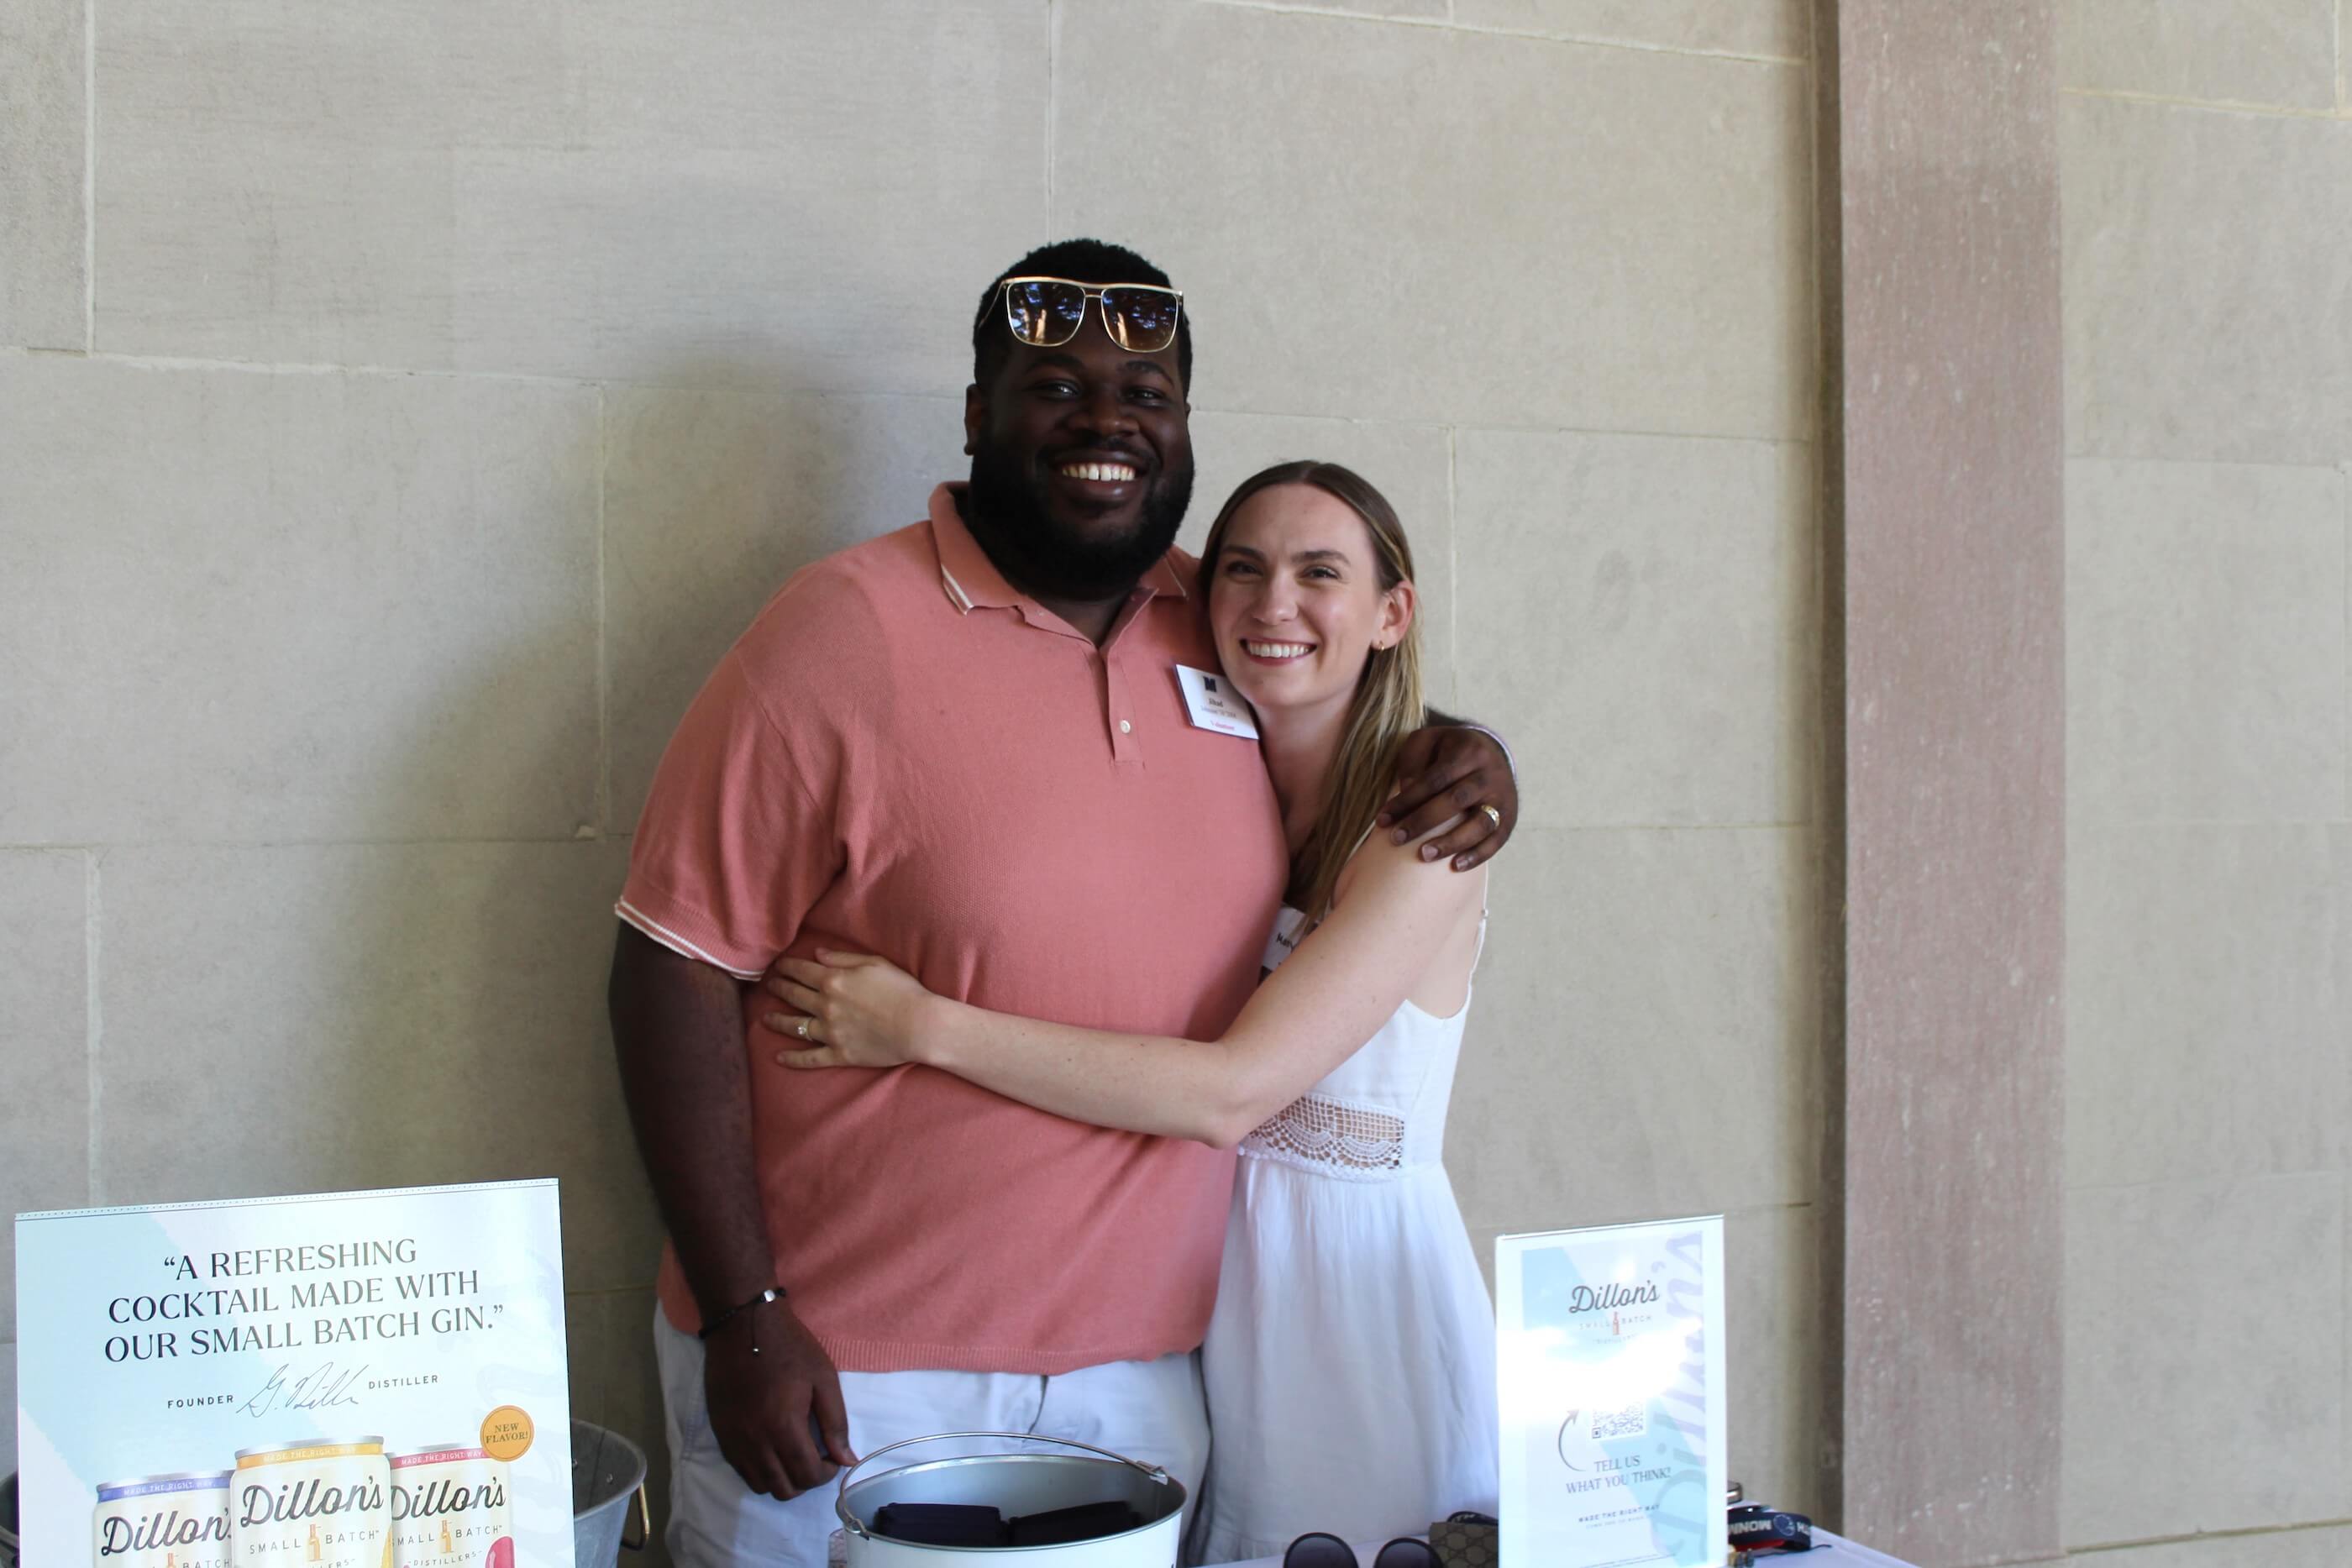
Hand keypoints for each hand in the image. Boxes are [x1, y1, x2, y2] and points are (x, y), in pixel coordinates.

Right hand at [702, 1298, 855, 1499]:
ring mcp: (734, 1441)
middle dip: (806, 1480)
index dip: (826, 1474)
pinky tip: (772, 1447)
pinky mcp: (721, 1435)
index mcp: (783, 1426)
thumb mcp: (823, 1378)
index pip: (807, 1476)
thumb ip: (835, 1423)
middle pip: (783, 1489)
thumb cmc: (789, 1346)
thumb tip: (846, 1460)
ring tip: (794, 1453)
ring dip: (783, 1479)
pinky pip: (742, 1471)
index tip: (833, 1457)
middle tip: (815, 1456)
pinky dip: (761, 1470)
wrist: (741, 1325)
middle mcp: (754, 1441)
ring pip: (761, 1485)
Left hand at [758, 950, 934, 1069]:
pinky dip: (792, 1059)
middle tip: (769, 986)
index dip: (787, 967)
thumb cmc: (903, 990)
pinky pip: (810, 1058)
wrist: (919, 1025)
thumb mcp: (875, 963)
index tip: (778, 966)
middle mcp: (826, 1005)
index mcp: (833, 980)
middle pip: (794, 995)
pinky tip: (779, 1058)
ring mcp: (830, 1032)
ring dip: (777, 1021)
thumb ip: (843, 958)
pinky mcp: (839, 1054)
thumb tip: (817, 954)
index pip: (801, 971)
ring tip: (765, 1018)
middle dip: (778, 988)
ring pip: (795, 1026)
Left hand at [1377, 725, 1517, 868]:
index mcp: (1468, 751)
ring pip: (1480, 823)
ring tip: (1424, 855)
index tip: (1382, 819)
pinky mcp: (1510, 817)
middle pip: (1456, 800)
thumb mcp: (1428, 741)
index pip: (1434, 779)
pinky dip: (1477, 855)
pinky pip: (1496, 840)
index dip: (1407, 800)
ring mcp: (1503, 797)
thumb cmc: (1449, 750)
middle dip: (1423, 821)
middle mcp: (1489, 774)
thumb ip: (1413, 760)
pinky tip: (1455, 866)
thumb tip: (1407, 788)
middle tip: (1396, 839)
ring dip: (1451, 842)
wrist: (1492, 751)